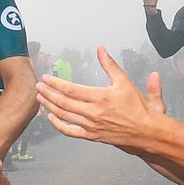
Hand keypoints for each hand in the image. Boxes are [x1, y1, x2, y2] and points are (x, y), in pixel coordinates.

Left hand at [37, 46, 162, 146]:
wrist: (146, 131)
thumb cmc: (138, 106)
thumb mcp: (125, 81)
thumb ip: (110, 65)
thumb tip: (100, 48)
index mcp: (100, 97)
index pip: (71, 89)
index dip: (55, 83)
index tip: (46, 78)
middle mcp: (93, 112)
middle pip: (63, 102)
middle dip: (48, 93)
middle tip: (38, 86)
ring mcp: (90, 126)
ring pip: (64, 115)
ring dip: (49, 106)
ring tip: (40, 98)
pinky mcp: (91, 136)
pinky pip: (70, 131)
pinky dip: (58, 125)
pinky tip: (50, 117)